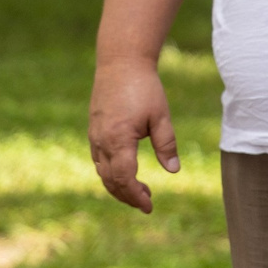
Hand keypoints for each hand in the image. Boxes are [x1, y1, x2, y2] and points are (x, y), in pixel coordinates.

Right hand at [89, 58, 180, 212]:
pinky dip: (110, 173)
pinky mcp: (94, 130)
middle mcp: (102, 141)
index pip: (124, 179)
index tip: (149, 206)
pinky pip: (98, 160)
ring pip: (102, 172)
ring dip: (118, 186)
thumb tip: (173, 171)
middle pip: (111, 181)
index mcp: (119, 140)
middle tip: (147, 203)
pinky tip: (124, 171)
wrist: (120, 62)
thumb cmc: (144, 87)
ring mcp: (95, 136)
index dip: (136, 196)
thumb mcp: (161, 116)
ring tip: (139, 190)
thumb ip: (166, 144)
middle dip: (128, 196)